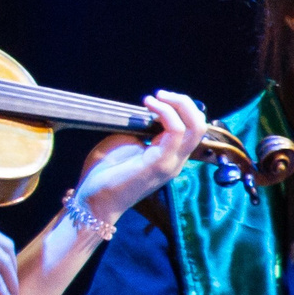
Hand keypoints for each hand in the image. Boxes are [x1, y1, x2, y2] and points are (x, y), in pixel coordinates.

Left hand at [74, 92, 208, 224]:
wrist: (94, 200)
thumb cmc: (105, 172)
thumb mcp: (125, 142)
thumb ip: (141, 129)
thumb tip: (145, 113)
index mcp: (169, 155)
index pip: (192, 128)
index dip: (181, 108)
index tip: (157, 98)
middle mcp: (176, 160)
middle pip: (199, 125)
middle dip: (184, 102)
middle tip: (161, 94)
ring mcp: (170, 163)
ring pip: (195, 127)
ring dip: (176, 105)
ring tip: (153, 98)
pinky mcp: (159, 164)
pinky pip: (176, 132)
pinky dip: (165, 114)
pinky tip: (149, 107)